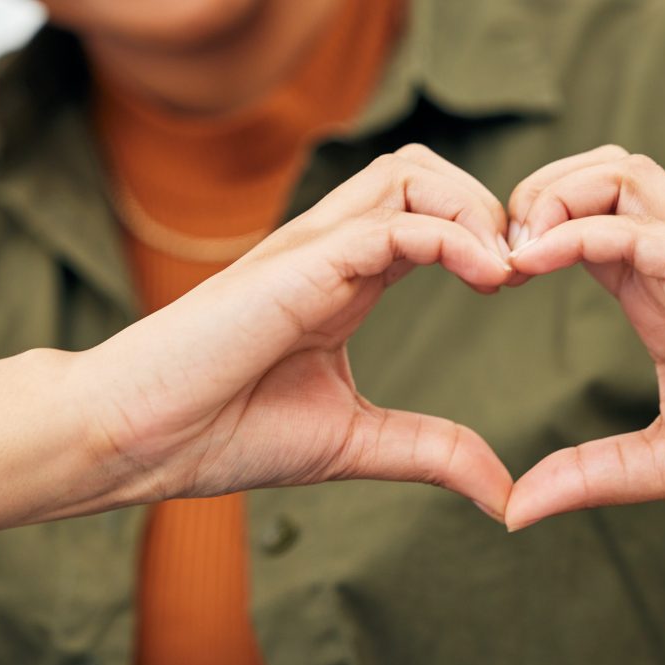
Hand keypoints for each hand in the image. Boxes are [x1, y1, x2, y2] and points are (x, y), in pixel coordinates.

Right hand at [75, 144, 516, 517]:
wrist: (139, 438)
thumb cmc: (223, 432)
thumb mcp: (353, 442)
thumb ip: (430, 451)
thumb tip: (503, 493)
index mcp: (344, 280)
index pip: (428, 214)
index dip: (488, 236)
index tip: (524, 284)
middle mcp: (330, 251)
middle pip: (424, 171)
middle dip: (488, 205)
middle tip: (525, 267)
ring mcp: (312, 250)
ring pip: (410, 172)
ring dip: (474, 208)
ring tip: (507, 268)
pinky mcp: (298, 264)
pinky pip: (390, 222)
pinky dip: (451, 236)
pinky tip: (489, 278)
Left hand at [500, 145, 664, 529]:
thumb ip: (590, 476)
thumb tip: (515, 510)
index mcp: (657, 292)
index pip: (579, 224)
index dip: (523, 237)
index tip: (485, 283)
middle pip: (592, 174)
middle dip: (528, 196)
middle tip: (491, 257)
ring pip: (616, 173)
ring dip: (551, 196)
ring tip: (514, 253)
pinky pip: (637, 225)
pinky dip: (576, 231)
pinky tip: (534, 261)